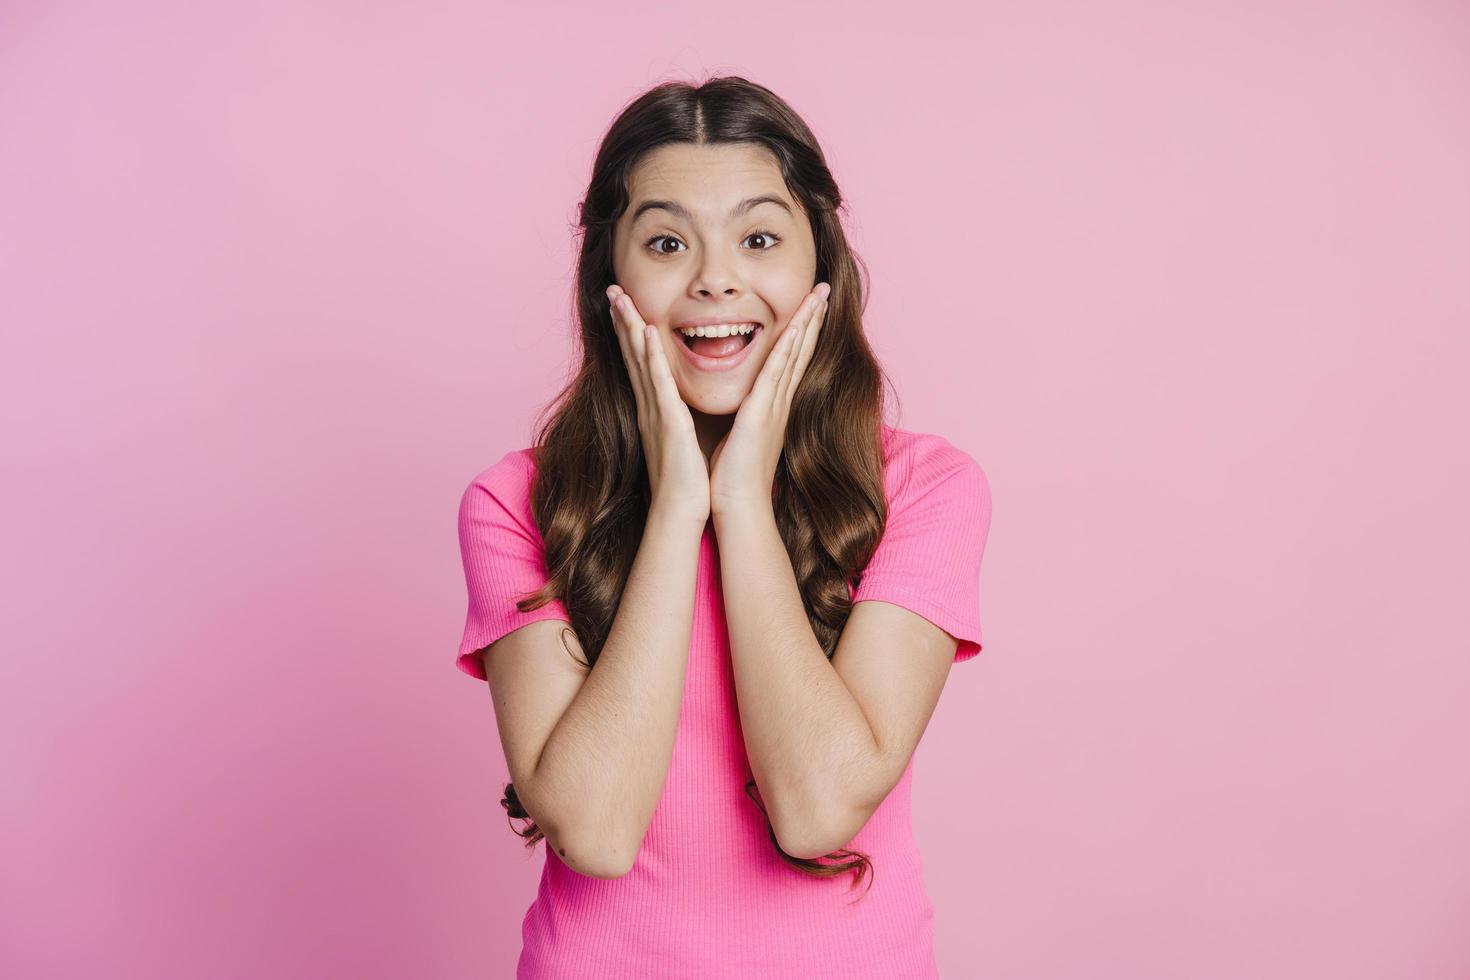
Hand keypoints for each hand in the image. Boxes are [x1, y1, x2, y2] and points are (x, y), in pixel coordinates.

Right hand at [607, 284, 710, 523]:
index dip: (630, 333)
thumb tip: (680, 406)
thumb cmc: (686, 480)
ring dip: (630, 329)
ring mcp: (656, 412)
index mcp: (654, 410)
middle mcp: (649, 407)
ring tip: (622, 299)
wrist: (682, 510)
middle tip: (613, 289)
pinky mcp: (668, 422)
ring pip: (640, 362)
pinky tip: (645, 334)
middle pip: (632, 355)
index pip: (640, 364)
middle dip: (622, 321)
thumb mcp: (679, 440)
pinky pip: (657, 384)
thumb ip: (676, 418)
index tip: (625, 305)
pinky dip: (651, 358)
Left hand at [708, 281, 830, 517]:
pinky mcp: (761, 413)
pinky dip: (786, 349)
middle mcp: (779, 402)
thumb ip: (746, 415)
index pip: (791, 360)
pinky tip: (793, 328)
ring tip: (817, 296)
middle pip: (800, 351)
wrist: (738, 504)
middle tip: (823, 289)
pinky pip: (775, 374)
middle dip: (812, 318)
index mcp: (773, 406)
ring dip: (806, 324)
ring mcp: (774, 406)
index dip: (803, 332)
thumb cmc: (735, 474)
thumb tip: (744, 404)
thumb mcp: (742, 434)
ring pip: (793, 355)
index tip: (810, 306)